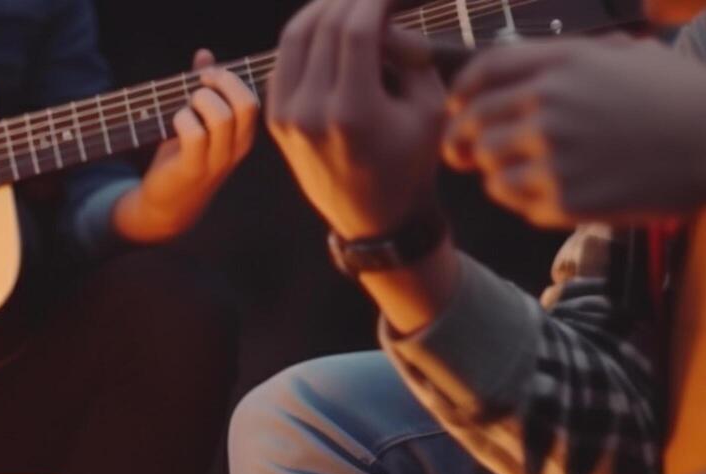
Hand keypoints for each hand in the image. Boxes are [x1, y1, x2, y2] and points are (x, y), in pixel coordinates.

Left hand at [113, 49, 259, 242]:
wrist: (167, 205)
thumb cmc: (183, 156)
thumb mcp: (198, 119)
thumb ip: (204, 87)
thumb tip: (204, 54)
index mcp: (244, 132)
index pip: (255, 96)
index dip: (232, 77)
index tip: (210, 74)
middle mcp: (238, 146)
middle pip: (246, 102)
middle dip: (221, 82)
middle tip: (199, 84)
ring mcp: (218, 160)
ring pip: (221, 116)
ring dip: (199, 101)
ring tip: (187, 107)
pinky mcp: (194, 169)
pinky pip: (195, 134)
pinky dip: (183, 119)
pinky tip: (176, 123)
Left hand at [267, 0, 448, 237]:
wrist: (374, 218)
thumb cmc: (412, 162)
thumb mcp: (429, 107)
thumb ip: (411, 53)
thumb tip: (384, 19)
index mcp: (352, 112)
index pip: (355, 30)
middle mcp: (311, 113)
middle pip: (322, 27)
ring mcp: (286, 116)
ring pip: (294, 37)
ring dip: (323, 8)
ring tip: (352, 0)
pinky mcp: (275, 120)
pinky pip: (284, 60)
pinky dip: (306, 35)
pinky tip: (331, 27)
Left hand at [444, 37, 705, 226]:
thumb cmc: (688, 97)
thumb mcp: (632, 54)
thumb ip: (579, 58)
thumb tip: (538, 64)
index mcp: (563, 64)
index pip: (482, 73)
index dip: (460, 93)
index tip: (456, 109)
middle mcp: (550, 104)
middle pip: (473, 125)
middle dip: (463, 141)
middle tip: (463, 155)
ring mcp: (555, 153)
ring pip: (491, 171)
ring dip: (497, 175)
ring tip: (520, 176)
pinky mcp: (567, 197)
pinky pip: (520, 203)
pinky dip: (525, 201)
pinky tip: (548, 195)